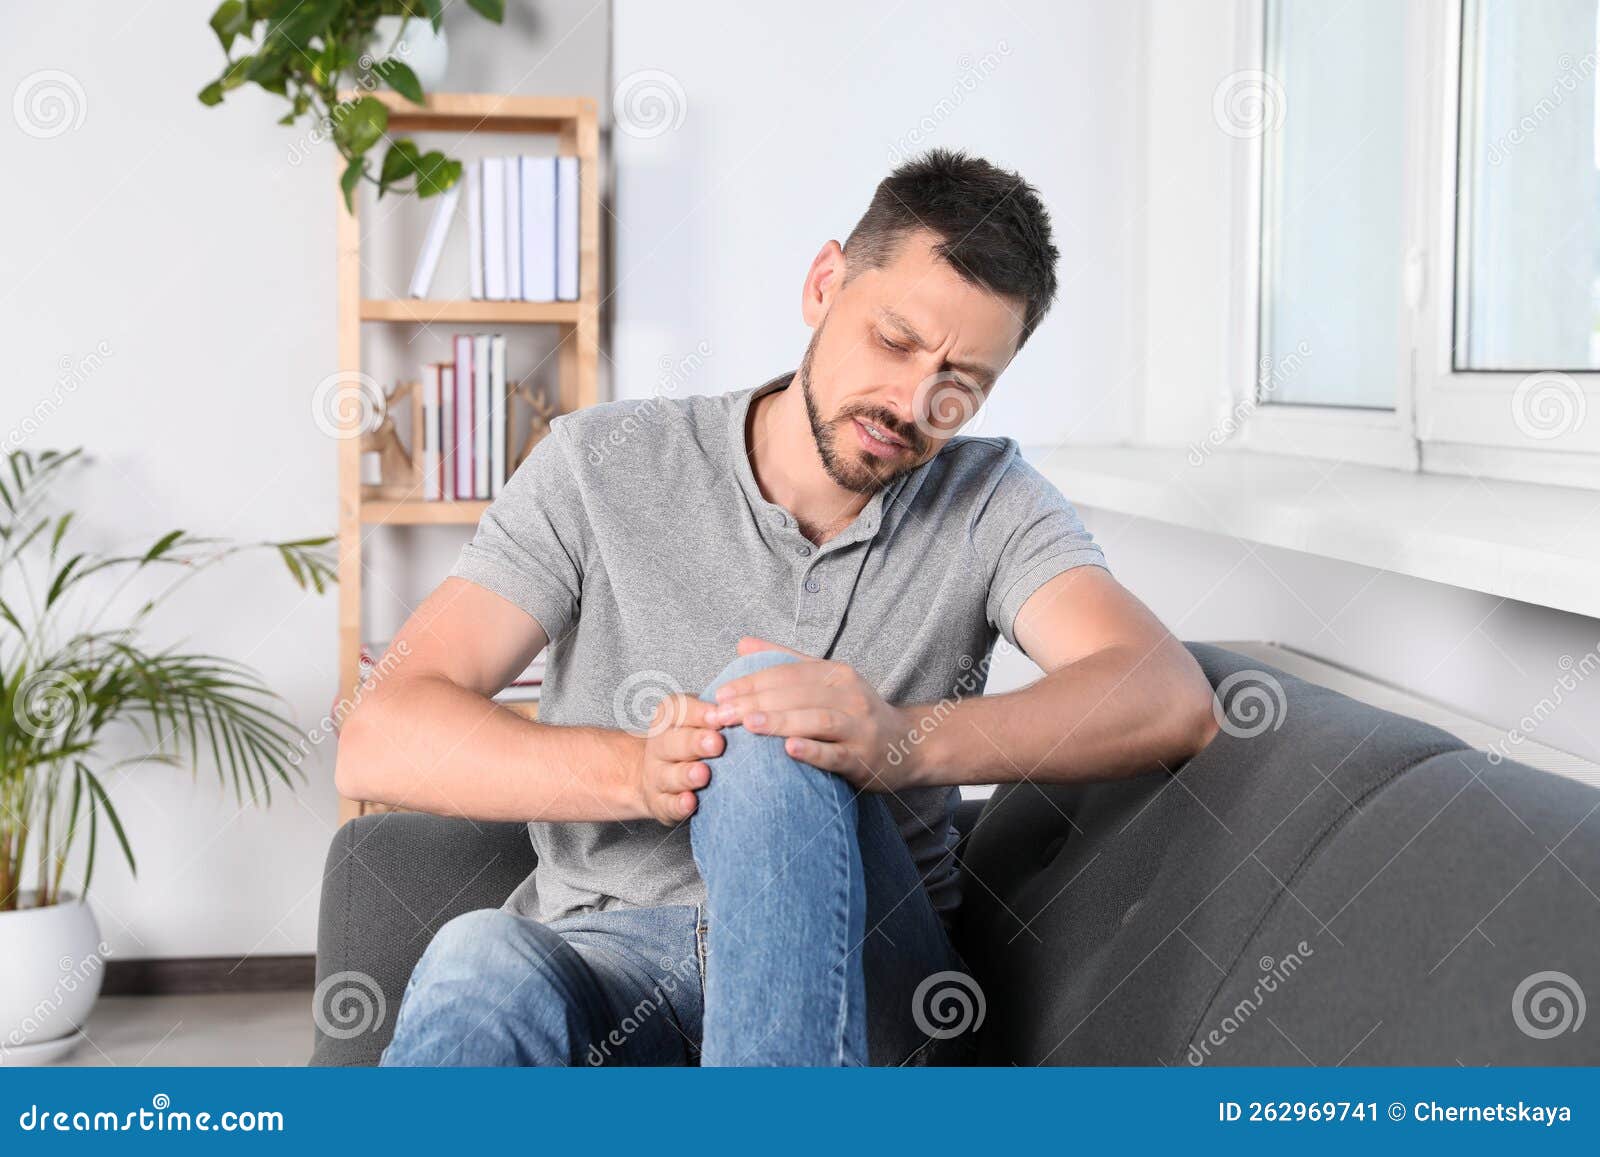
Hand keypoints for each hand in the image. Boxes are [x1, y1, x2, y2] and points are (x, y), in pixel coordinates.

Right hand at [634, 694, 724, 824]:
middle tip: (717, 743)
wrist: (658, 778)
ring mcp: (657, 777)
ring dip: (686, 775)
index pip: (677, 711)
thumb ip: (717, 716)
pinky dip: (678, 805)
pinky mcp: (660, 804)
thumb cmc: (691, 743)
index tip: (719, 717)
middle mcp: (659, 747)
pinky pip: (667, 805)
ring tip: (703, 774)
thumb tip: (748, 710)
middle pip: (671, 742)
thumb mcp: (698, 722)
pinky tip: (690, 802)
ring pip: (668, 775)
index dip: (698, 713)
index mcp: (668, 721)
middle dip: (694, 742)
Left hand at [705, 638, 916, 790]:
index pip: (787, 673)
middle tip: (721, 713)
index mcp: (836, 674)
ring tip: (748, 724)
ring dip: (781, 721)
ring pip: (817, 719)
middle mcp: (850, 696)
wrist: (907, 747)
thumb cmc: (856, 714)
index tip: (720, 693)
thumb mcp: (827, 681)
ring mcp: (859, 727)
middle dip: (756, 702)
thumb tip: (743, 643)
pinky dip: (813, 751)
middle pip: (797, 694)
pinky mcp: (864, 758)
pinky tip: (790, 750)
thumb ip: (785, 661)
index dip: (752, 681)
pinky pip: (836, 754)